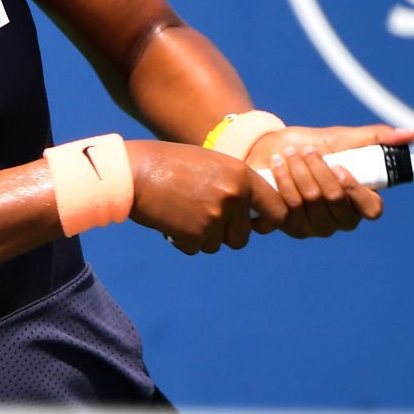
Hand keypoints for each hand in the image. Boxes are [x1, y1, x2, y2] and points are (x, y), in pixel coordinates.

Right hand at [126, 140, 286, 253]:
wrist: (137, 172)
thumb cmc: (171, 164)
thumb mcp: (211, 164)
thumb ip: (234, 184)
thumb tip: (251, 211)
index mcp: (242, 176)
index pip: (276, 209)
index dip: (268, 222)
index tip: (257, 226)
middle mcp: (234, 197)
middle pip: (242, 236)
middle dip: (225, 235)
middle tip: (204, 221)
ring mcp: (214, 216)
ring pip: (217, 245)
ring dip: (202, 237)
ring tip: (183, 215)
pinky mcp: (194, 233)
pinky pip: (196, 248)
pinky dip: (183, 241)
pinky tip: (171, 221)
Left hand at [244, 123, 413, 238]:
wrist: (266, 152)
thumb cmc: (307, 147)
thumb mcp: (340, 139)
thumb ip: (374, 138)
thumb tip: (411, 133)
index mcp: (358, 201)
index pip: (372, 210)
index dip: (356, 190)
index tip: (339, 167)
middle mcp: (340, 220)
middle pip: (335, 201)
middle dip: (318, 169)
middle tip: (306, 151)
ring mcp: (315, 227)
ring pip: (310, 201)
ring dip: (298, 171)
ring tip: (288, 154)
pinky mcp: (290, 227)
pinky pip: (288, 207)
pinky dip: (282, 180)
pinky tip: (276, 166)